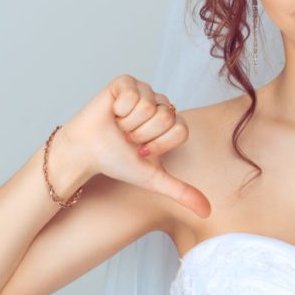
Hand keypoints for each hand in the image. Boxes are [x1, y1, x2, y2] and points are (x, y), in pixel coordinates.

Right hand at [62, 74, 211, 218]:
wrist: (86, 153)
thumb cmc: (117, 162)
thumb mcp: (153, 179)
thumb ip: (181, 192)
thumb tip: (207, 212)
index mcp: (171, 122)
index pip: (180, 130)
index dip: (159, 145)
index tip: (142, 151)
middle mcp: (161, 103)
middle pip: (165, 118)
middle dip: (142, 135)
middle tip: (128, 138)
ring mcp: (144, 90)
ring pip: (148, 106)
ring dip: (128, 124)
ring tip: (119, 127)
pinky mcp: (126, 81)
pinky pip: (132, 95)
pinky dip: (118, 110)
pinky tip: (111, 113)